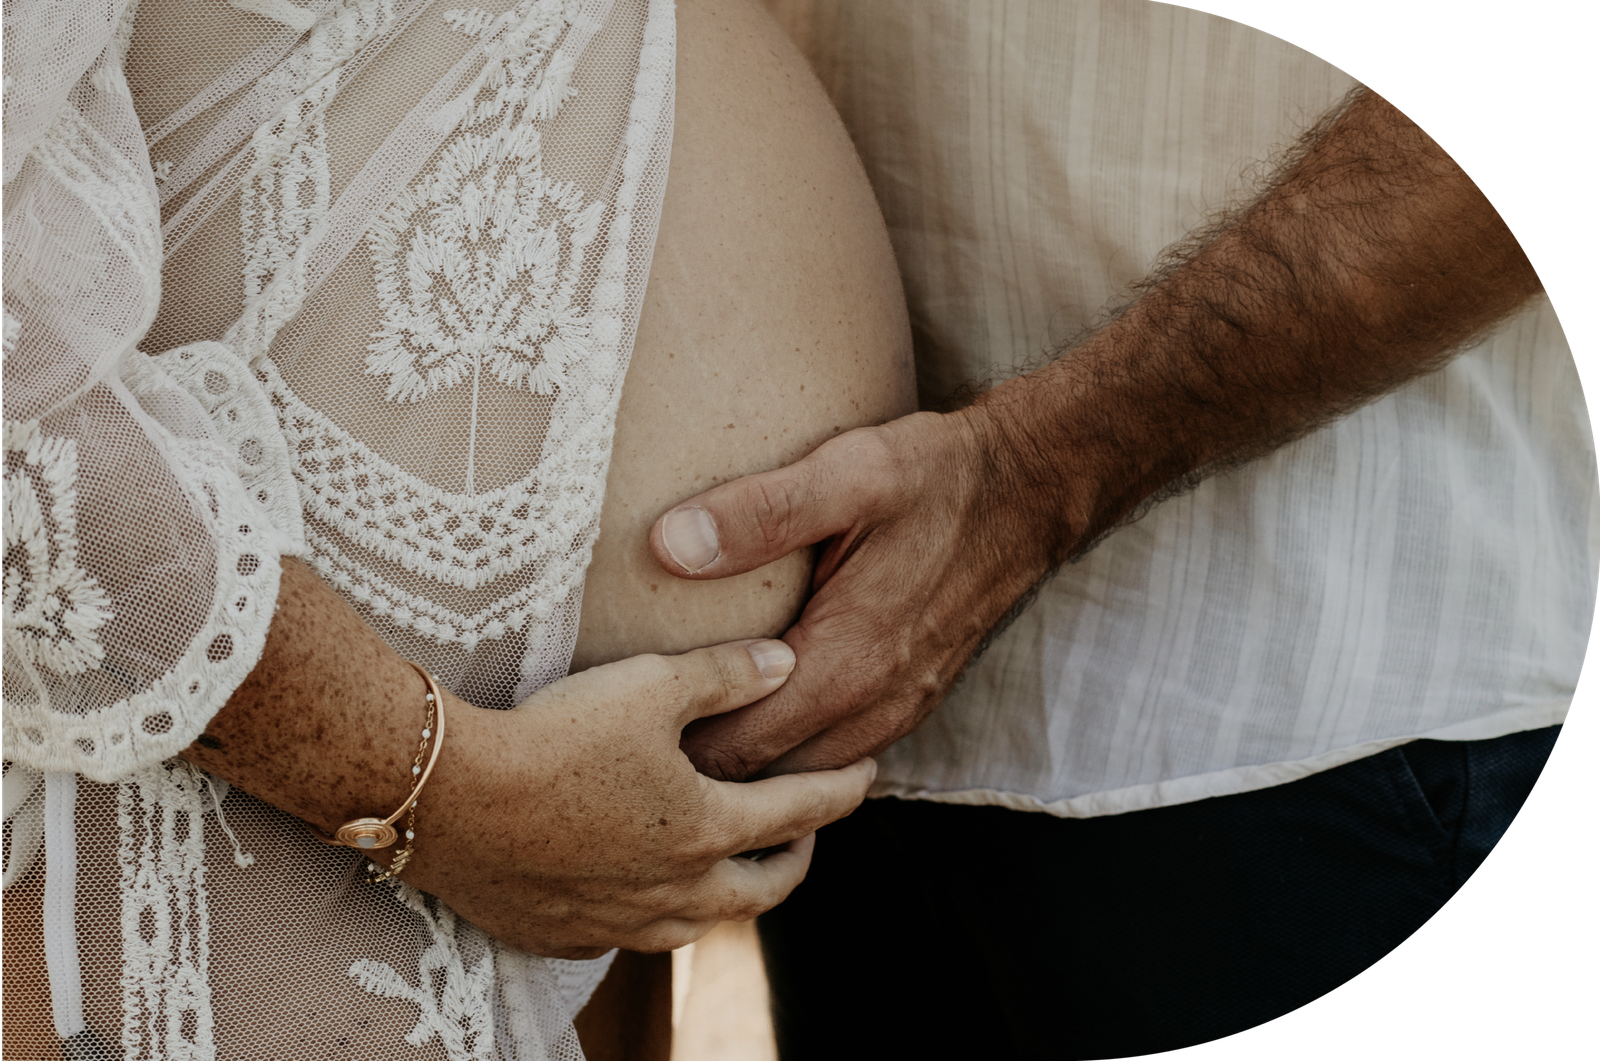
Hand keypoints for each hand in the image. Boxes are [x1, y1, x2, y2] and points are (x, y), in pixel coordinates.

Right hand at [405, 638, 876, 957]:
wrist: (449, 797)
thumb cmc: (555, 735)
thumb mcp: (651, 685)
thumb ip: (728, 674)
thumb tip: (789, 661)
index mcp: (708, 829)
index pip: (803, 812)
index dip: (842, 788)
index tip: (866, 772)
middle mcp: (676, 892)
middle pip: (764, 888)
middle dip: (797, 859)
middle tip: (807, 832)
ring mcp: (619, 923)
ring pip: (699, 921)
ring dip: (728, 891)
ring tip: (728, 862)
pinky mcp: (564, 936)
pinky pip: (630, 935)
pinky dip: (655, 911)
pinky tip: (639, 887)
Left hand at [648, 408, 1065, 781]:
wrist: (1031, 489)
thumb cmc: (937, 477)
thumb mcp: (847, 474)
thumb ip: (758, 512)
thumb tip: (669, 544)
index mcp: (847, 663)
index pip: (736, 749)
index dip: (672, 749)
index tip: (618, 729)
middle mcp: (874, 705)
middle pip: (764, 778)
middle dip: (701, 772)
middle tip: (633, 743)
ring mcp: (898, 708)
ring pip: (804, 774)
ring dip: (750, 768)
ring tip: (684, 740)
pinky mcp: (911, 697)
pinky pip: (839, 751)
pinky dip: (794, 752)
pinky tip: (760, 718)